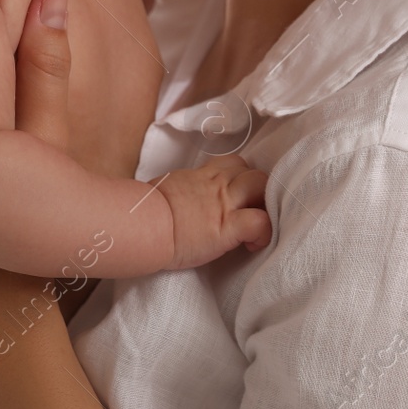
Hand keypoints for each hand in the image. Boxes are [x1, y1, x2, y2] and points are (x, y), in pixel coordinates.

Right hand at [155, 156, 271, 270]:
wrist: (143, 224)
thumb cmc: (145, 211)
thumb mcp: (166, 189)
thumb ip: (181, 189)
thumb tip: (178, 198)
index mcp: (201, 176)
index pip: (231, 163)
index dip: (240, 179)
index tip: (236, 198)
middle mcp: (216, 184)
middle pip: (252, 171)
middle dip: (258, 191)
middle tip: (250, 213)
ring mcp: (223, 204)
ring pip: (261, 186)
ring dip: (265, 205)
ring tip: (256, 226)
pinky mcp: (228, 227)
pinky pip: (260, 221)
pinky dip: (264, 233)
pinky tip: (253, 245)